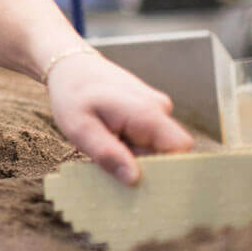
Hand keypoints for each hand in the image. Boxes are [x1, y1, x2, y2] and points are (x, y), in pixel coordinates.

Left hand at [45, 52, 192, 185]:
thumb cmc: (72, 95)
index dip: (169, 170)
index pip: (181, 149)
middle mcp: (159, 109)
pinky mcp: (150, 112)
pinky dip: (133, 147)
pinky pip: (150, 138)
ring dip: (135, 156)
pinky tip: (112, 141)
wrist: (70, 66)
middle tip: (113, 168)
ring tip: (107, 147)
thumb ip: (107, 153)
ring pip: (157, 147)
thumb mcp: (80, 128)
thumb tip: (134, 179)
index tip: (143, 185)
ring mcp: (156, 109)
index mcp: (147, 112)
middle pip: (169, 152)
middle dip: (146, 166)